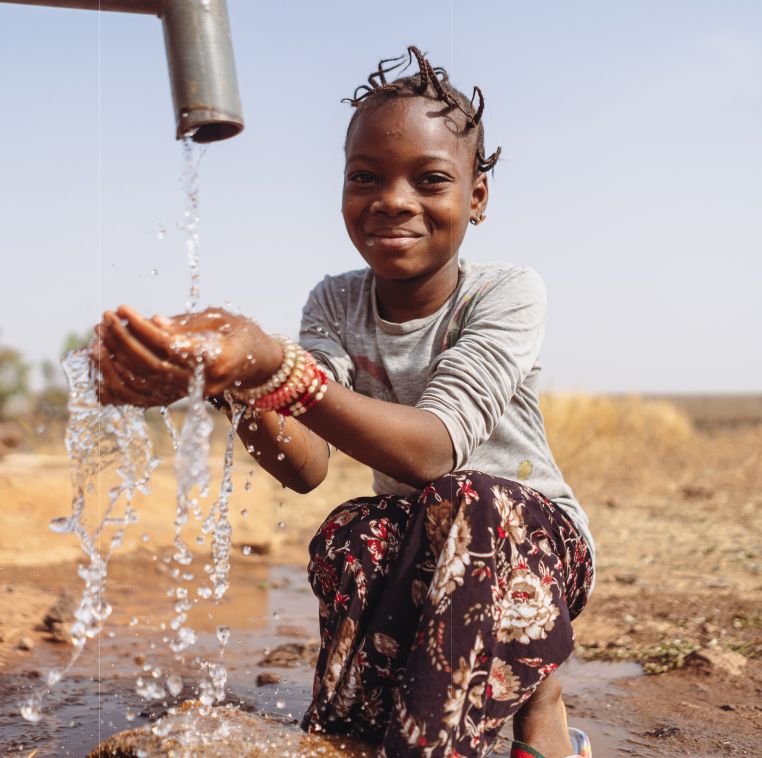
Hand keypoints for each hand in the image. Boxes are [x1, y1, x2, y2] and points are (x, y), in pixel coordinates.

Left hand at [93, 306, 282, 406]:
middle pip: (152, 366)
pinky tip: (101, 364)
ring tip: (98, 337)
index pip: (170, 346)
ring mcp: (190, 396)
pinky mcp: (178, 400)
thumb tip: (152, 323)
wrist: (254, 363)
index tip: (122, 308)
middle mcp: (203, 383)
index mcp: (217, 359)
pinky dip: (116, 384)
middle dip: (122, 341)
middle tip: (105, 319)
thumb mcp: (219, 319)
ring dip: (114, 361)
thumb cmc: (238, 334)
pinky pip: (141, 399)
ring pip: (143, 385)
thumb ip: (186, 325)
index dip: (142, 328)